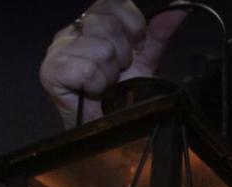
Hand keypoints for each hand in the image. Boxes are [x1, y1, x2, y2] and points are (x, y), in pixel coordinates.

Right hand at [40, 0, 187, 128]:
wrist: (110, 129)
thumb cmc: (123, 97)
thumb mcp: (146, 60)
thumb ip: (159, 33)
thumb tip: (180, 8)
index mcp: (94, 21)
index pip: (115, 2)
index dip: (133, 27)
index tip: (134, 51)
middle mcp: (73, 30)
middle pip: (108, 23)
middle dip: (122, 54)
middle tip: (117, 73)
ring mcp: (58, 49)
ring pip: (100, 49)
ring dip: (110, 74)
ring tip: (105, 85)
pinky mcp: (51, 71)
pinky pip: (86, 70)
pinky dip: (97, 85)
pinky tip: (93, 92)